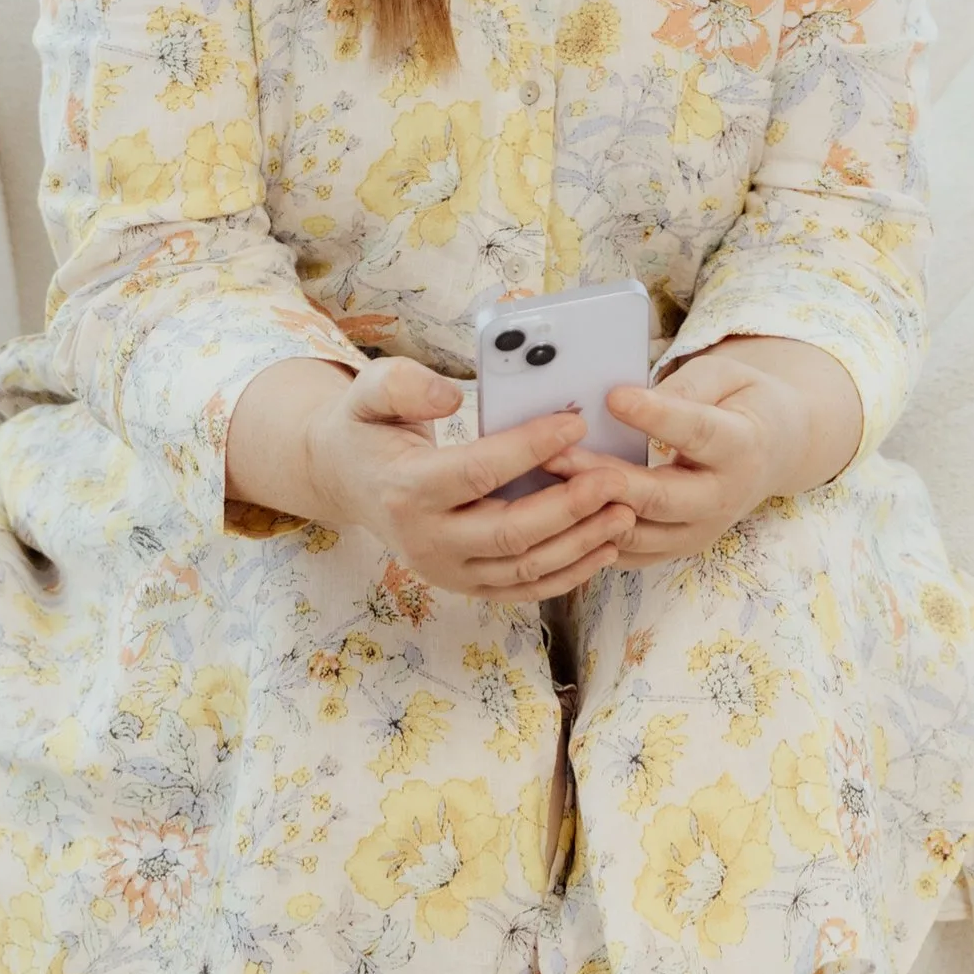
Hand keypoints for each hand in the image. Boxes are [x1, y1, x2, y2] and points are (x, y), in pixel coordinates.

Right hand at [299, 353, 637, 602]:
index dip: (529, 448)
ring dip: (580, 544)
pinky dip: (568, 574)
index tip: (575, 422)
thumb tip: (451, 394)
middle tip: (618, 480)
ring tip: (625, 512)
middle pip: (510, 533)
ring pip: (524, 569)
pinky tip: (605, 548)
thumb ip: (403, 384)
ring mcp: (447, 571)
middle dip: (570, 507)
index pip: (478, 473)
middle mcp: (426, 541)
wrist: (348, 479)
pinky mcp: (466, 584)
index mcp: (406, 490)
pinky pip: (524, 589)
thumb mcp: (369, 391)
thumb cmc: (369, 428)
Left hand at [555, 337, 858, 563]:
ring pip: (636, 532)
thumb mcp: (726, 376)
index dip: (657, 417)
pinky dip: (590, 535)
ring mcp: (698, 532)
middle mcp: (722, 499)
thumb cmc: (740, 402)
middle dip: (604, 478)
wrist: (772, 452)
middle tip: (555, 454)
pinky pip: (626, 552)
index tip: (614, 396)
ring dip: (587, 510)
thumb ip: (683, 387)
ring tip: (545, 477)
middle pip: (659, 497)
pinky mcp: (675, 549)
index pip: (697, 433)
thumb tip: (625, 401)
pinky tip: (555, 508)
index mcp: (742, 448)